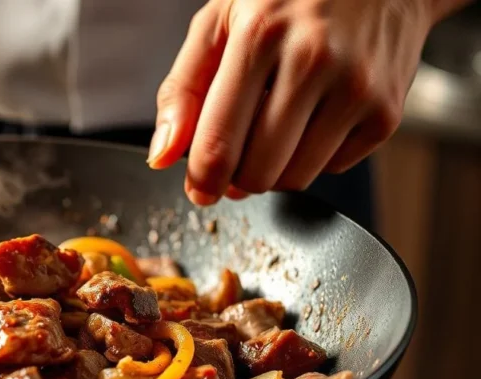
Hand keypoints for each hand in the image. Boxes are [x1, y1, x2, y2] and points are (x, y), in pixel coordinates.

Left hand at [148, 0, 436, 204]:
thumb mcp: (220, 22)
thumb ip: (183, 89)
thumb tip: (161, 156)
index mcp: (260, 36)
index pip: (218, 144)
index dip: (201, 180)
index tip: (199, 186)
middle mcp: (313, 61)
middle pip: (256, 172)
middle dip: (237, 175)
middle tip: (239, 149)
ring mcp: (356, 88)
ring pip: (294, 179)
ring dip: (274, 169)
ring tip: (274, 127)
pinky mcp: (387, 112)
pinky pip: (333, 169)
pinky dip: (315, 156)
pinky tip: (314, 117)